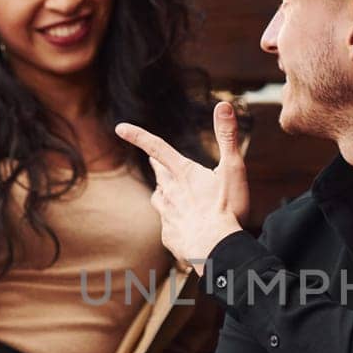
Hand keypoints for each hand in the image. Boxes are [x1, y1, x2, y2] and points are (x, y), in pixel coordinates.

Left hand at [116, 102, 247, 271]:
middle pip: (159, 175)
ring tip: (169, 194)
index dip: (138, 136)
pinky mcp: (170, 236)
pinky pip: (168, 226)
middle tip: (155, 162)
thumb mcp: (232, 168)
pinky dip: (175, 223)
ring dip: (164, 194)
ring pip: (159, 200)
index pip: (157, 147)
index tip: (120, 128)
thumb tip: (223, 104)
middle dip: (158, 167)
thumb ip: (228, 136)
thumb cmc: (226, 208)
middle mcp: (170, 192)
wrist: (215, 249)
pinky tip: (184, 227)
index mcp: (183, 173)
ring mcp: (168, 215)